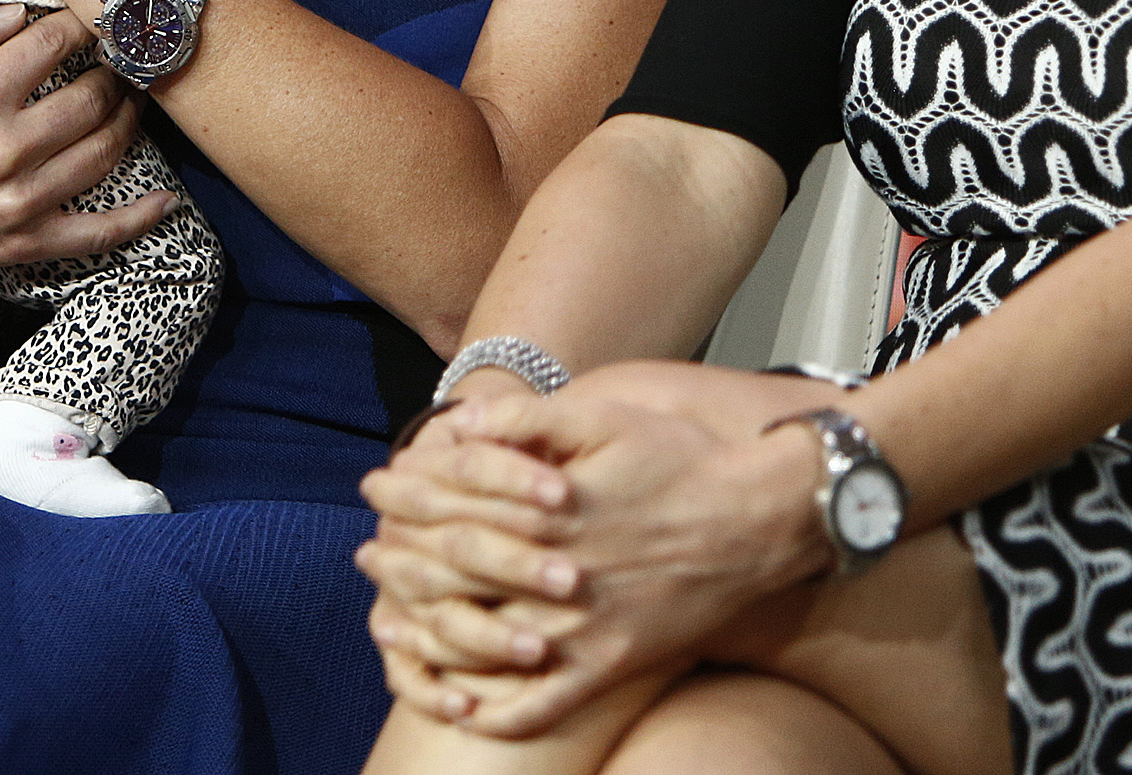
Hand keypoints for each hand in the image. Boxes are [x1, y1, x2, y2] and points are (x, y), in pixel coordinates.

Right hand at [0, 4, 168, 306]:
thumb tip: (16, 10)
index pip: (51, 45)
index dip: (81, 22)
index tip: (96, 12)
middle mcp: (4, 150)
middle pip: (90, 96)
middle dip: (118, 69)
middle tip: (128, 54)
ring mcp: (19, 201)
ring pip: (104, 152)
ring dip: (131, 120)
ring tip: (139, 98)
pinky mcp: (24, 244)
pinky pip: (96, 233)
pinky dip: (137, 218)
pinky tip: (165, 199)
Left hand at [359, 365, 834, 734]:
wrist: (764, 517)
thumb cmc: (685, 460)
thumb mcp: (608, 419)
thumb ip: (529, 421)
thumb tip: (460, 423)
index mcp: (553, 511)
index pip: (455, 508)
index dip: (408, 496)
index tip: (376, 487)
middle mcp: (560, 575)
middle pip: (455, 577)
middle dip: (400, 562)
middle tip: (367, 556)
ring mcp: (585, 628)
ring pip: (480, 645)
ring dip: (424, 635)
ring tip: (388, 621)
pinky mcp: (612, 665)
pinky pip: (538, 706)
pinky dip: (491, 712)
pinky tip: (456, 703)